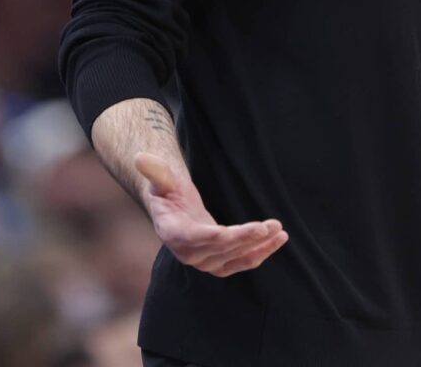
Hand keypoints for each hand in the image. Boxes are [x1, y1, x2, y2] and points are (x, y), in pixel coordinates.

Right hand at [135, 152, 288, 276]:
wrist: (173, 207)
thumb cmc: (167, 189)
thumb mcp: (161, 177)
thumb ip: (155, 170)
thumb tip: (140, 157)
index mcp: (173, 232)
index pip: (198, 239)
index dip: (222, 237)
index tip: (246, 230)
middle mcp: (188, 253)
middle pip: (222, 250)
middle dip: (248, 239)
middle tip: (271, 225)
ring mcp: (203, 261)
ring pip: (235, 259)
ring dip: (259, 248)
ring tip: (280, 233)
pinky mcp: (217, 263)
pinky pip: (240, 263)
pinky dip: (259, 254)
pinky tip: (277, 241)